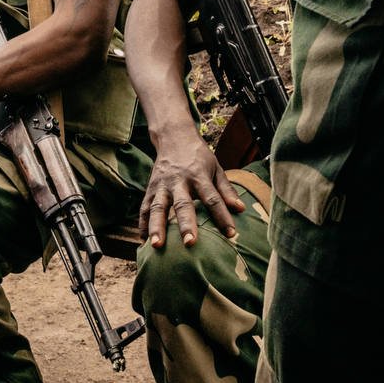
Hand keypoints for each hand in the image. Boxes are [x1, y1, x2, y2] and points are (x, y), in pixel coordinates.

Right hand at [138, 126, 242, 247]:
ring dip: (157, 226)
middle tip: (189, 243)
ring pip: (158, 207)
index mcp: (199, 175)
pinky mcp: (150, 187)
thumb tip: (241, 209)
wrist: (174, 136)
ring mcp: (162, 184)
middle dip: (186, 224)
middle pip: (182, 204)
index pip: (212, 197)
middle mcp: (179, 180)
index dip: (222, 215)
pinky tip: (143, 241)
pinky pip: (145, 207)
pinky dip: (142, 224)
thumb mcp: (216, 168)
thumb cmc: (198, 156)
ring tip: (157, 246)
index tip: (231, 234)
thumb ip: (227, 190)